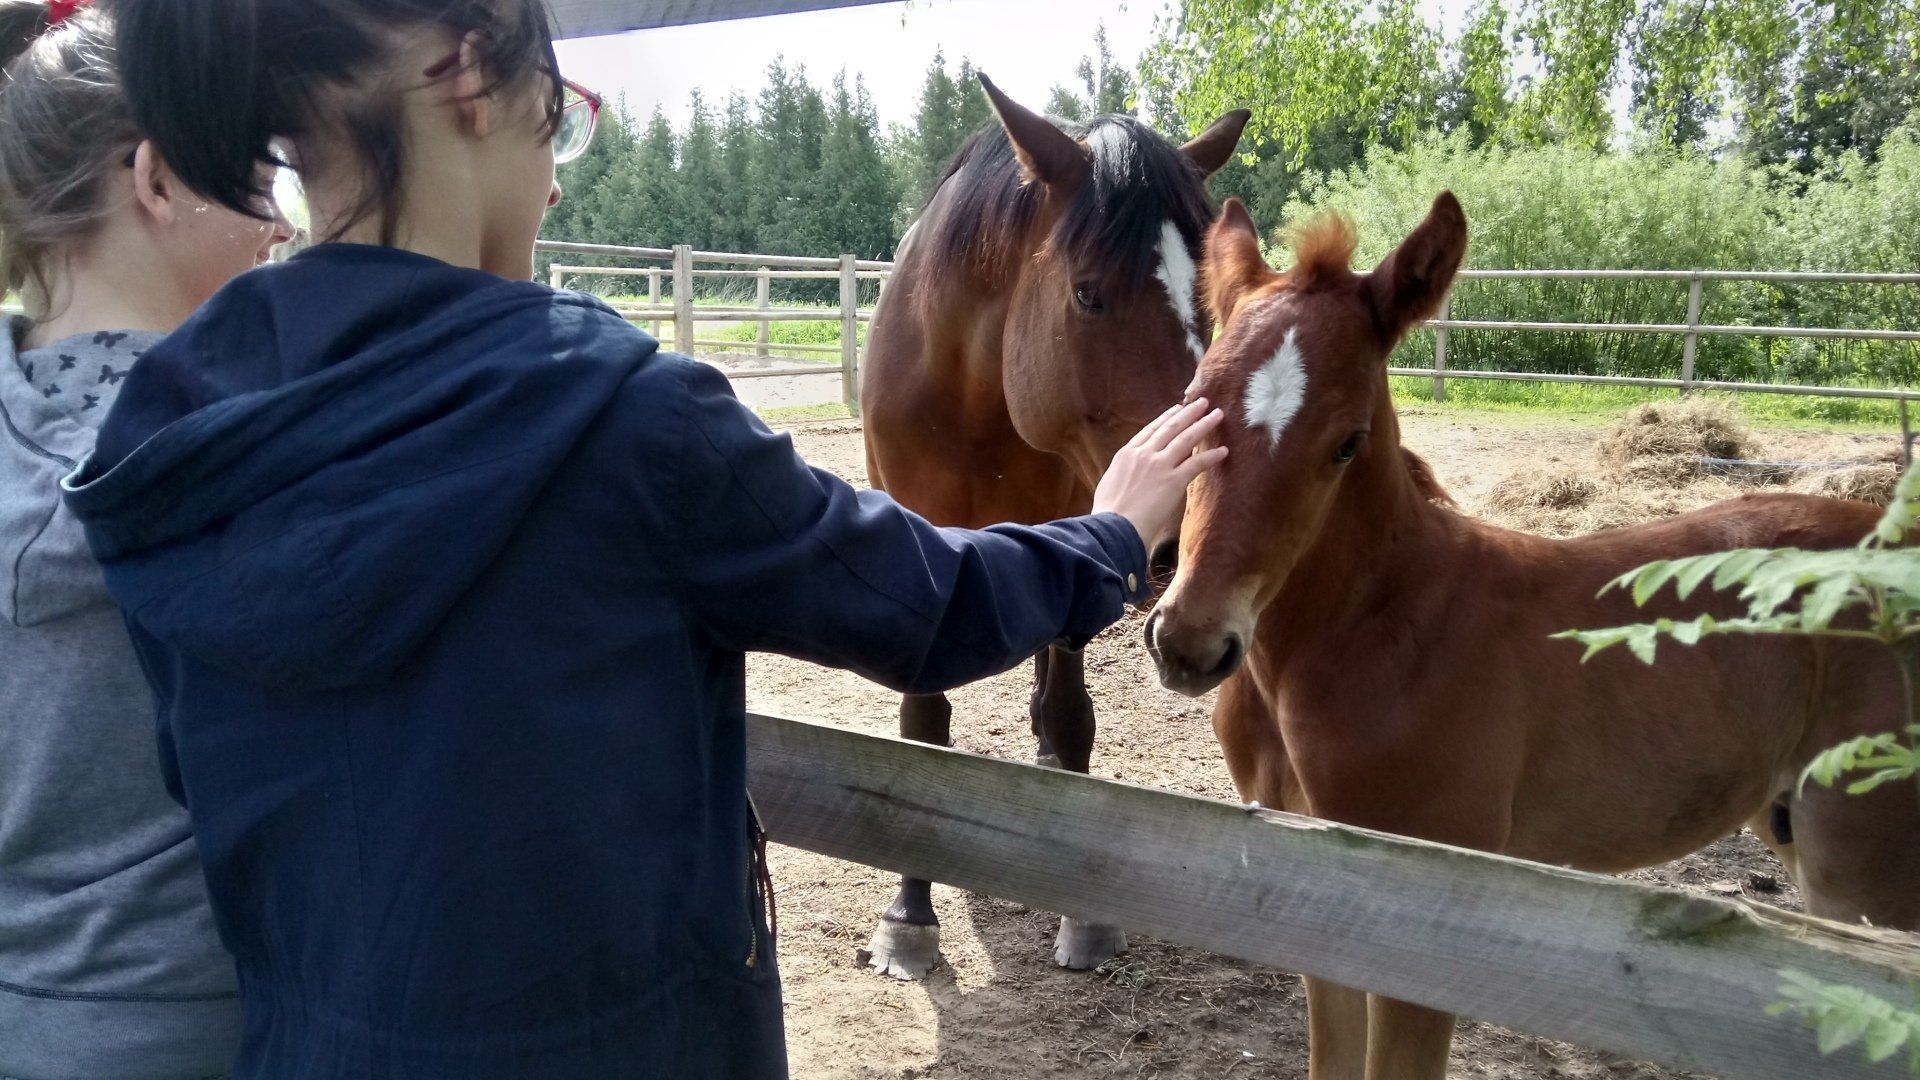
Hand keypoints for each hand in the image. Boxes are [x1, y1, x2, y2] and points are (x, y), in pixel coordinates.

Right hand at [1092, 399, 1228, 551]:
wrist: (1113, 527)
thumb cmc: (1108, 513)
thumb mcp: (1110, 483)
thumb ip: (1124, 472)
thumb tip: (1131, 474)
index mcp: (1126, 454)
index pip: (1151, 430)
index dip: (1166, 417)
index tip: (1177, 408)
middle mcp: (1144, 454)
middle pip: (1171, 427)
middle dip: (1189, 413)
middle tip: (1203, 402)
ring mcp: (1159, 466)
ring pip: (1186, 439)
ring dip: (1204, 425)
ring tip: (1217, 415)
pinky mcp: (1173, 481)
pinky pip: (1197, 463)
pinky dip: (1211, 456)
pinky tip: (1223, 451)